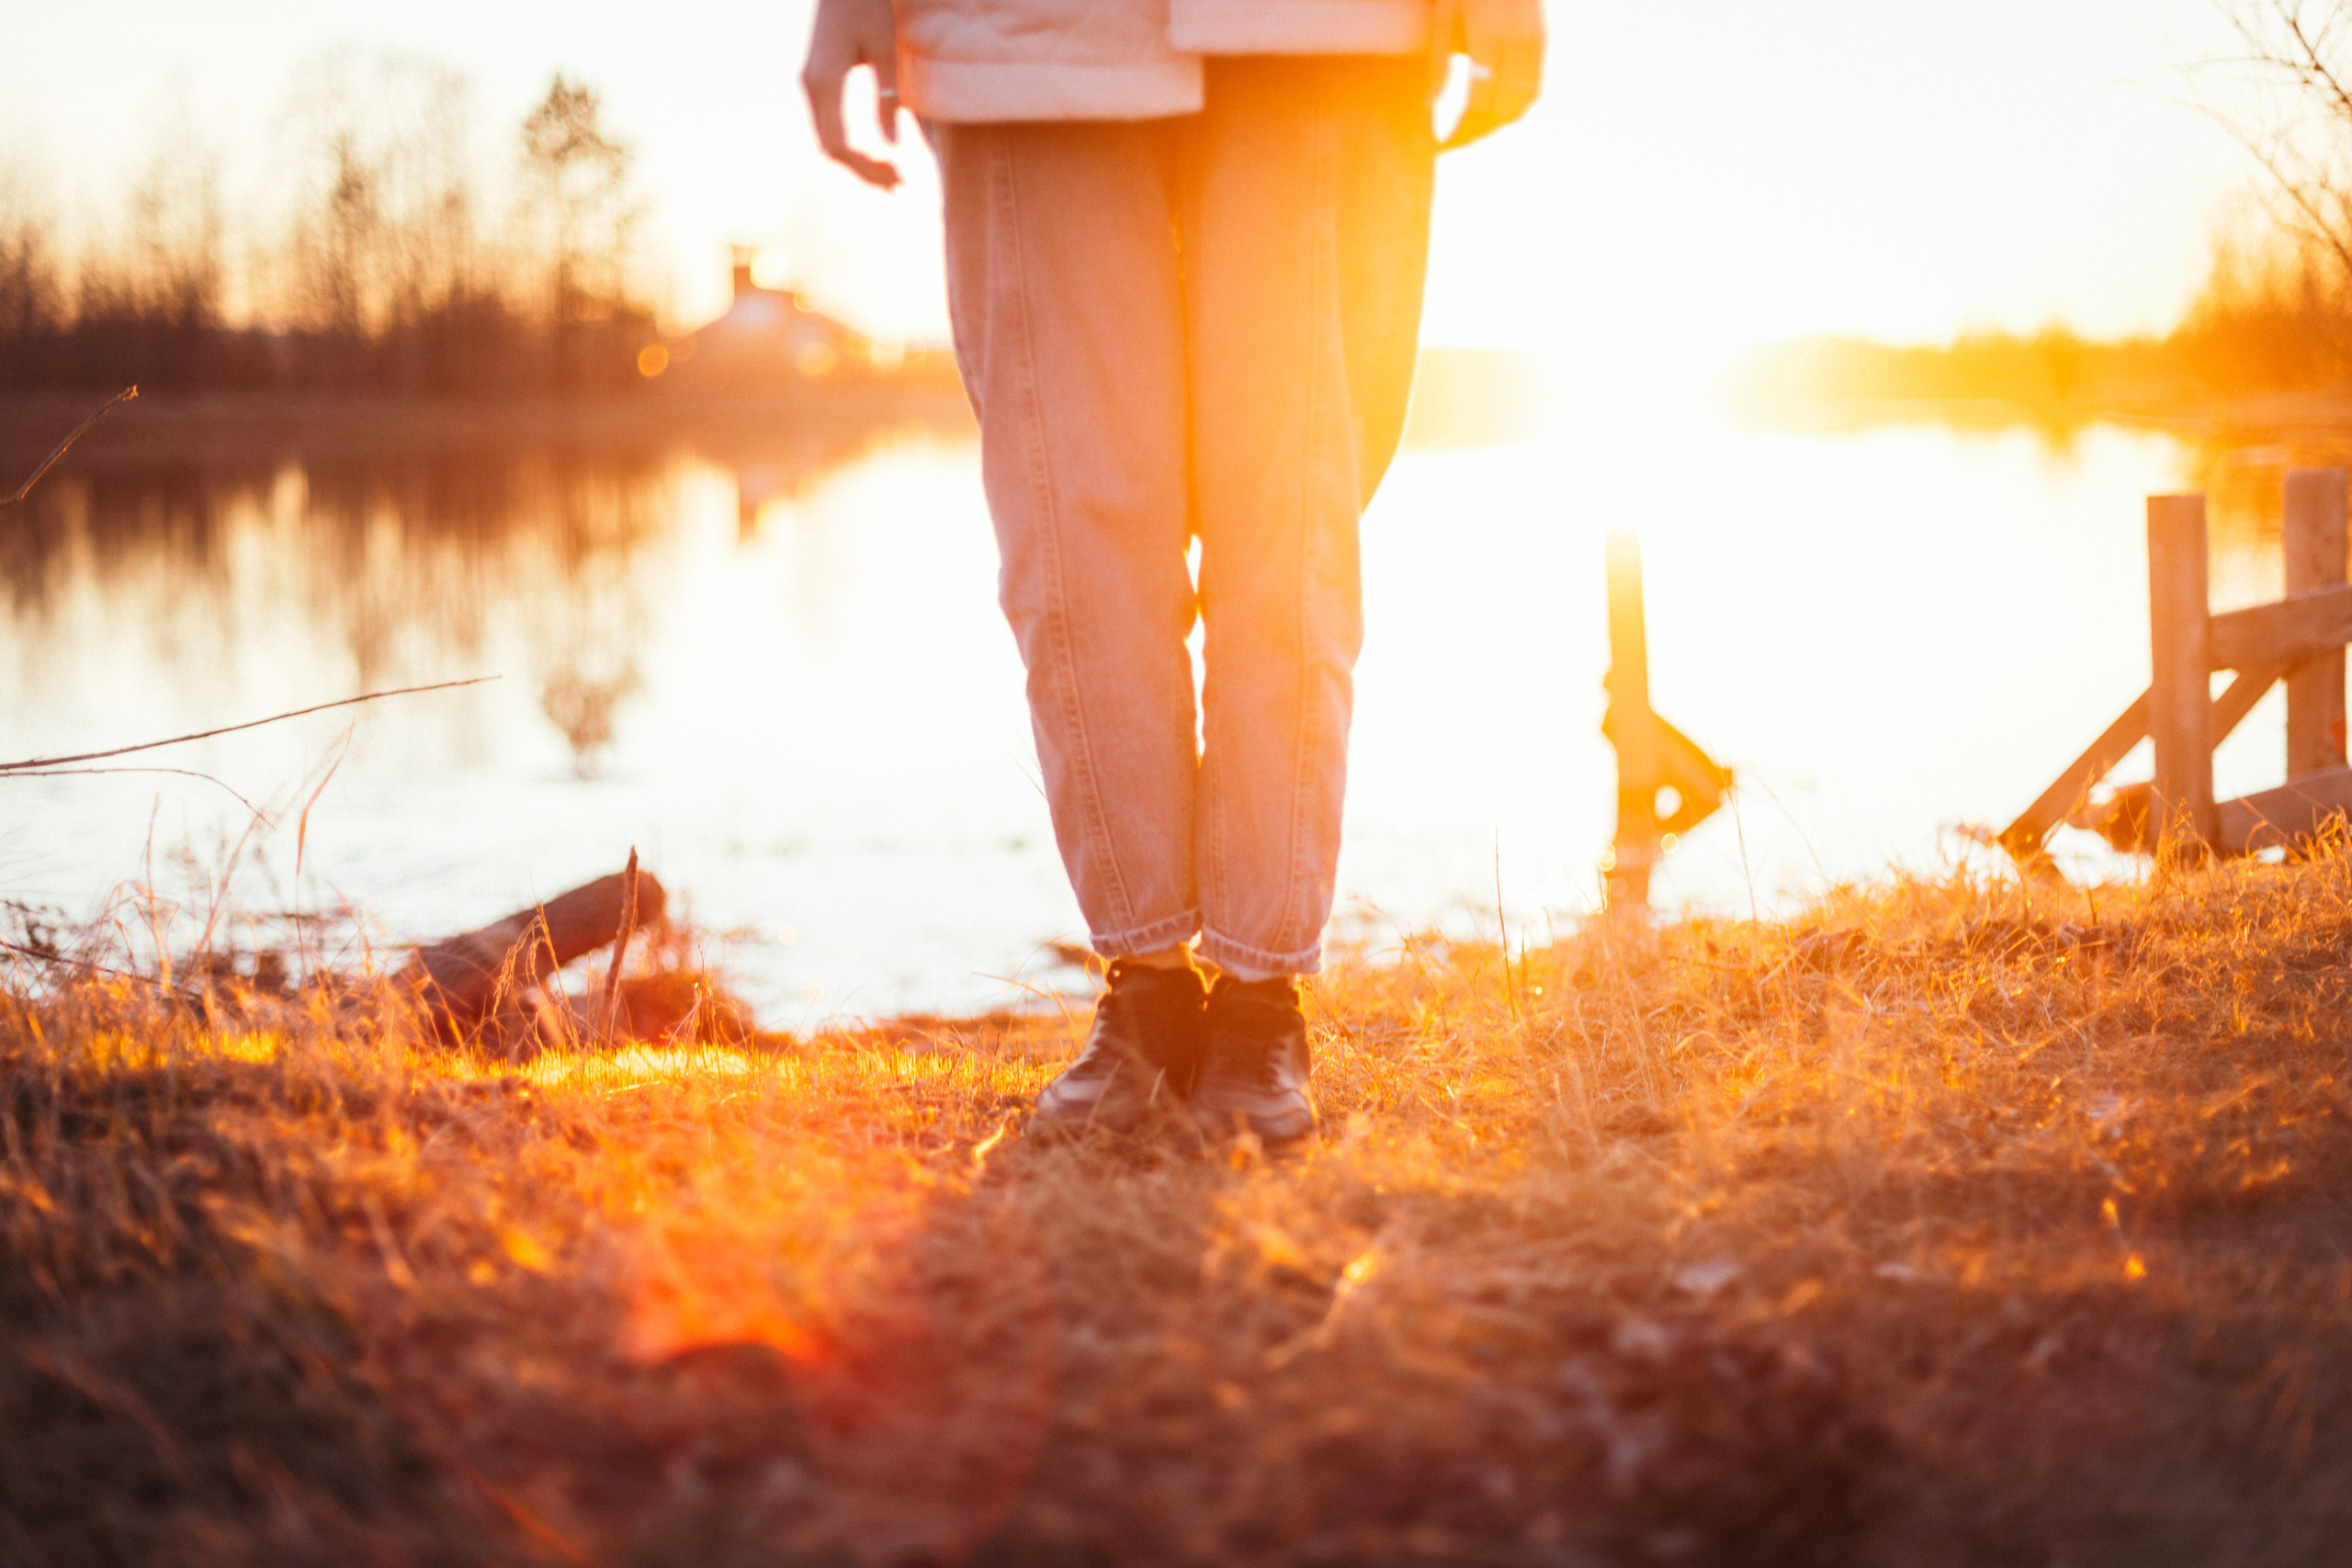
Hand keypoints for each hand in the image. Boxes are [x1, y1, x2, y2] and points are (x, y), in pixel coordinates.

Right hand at [802, 0, 902, 189]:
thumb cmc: (867, 6)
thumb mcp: (885, 50)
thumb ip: (887, 98)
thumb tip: (893, 148)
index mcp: (824, 83)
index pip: (840, 145)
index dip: (868, 168)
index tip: (898, 178)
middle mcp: (810, 87)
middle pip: (831, 149)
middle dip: (864, 171)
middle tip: (898, 185)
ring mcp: (809, 84)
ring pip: (827, 139)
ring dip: (857, 161)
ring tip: (890, 174)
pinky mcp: (816, 80)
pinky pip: (828, 124)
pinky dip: (849, 144)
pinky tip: (873, 152)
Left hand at [1432, 0, 1545, 150]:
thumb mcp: (1443, 15)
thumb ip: (1439, 63)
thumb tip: (1428, 107)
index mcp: (1488, 38)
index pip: (1477, 104)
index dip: (1460, 130)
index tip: (1442, 144)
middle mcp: (1518, 43)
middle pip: (1501, 110)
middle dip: (1477, 133)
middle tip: (1454, 141)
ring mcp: (1534, 42)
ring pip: (1523, 104)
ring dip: (1497, 123)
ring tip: (1472, 130)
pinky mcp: (1542, 39)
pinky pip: (1535, 87)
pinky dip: (1516, 107)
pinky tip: (1495, 111)